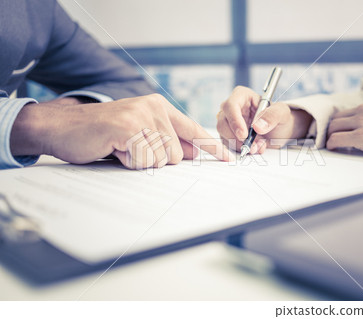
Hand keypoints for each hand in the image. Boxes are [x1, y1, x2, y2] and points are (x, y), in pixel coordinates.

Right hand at [11, 94, 233, 168]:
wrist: (65, 127)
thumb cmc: (103, 134)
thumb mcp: (139, 134)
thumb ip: (166, 141)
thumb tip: (193, 154)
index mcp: (159, 107)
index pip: (193, 129)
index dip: (211, 146)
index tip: (228, 158)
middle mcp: (154, 107)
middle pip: (177, 153)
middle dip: (156, 160)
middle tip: (131, 150)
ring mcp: (141, 116)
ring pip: (161, 159)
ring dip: (140, 161)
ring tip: (121, 148)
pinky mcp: (128, 128)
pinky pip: (143, 160)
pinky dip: (127, 162)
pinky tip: (114, 149)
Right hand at [216, 86, 311, 153]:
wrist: (280, 131)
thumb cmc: (280, 117)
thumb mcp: (282, 113)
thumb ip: (272, 116)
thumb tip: (257, 126)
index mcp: (242, 96)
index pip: (231, 105)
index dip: (235, 121)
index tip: (244, 134)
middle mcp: (232, 109)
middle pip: (223, 122)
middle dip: (236, 138)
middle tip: (251, 146)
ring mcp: (229, 123)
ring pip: (224, 135)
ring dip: (240, 145)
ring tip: (258, 147)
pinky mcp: (229, 136)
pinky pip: (228, 145)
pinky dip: (241, 150)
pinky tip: (255, 148)